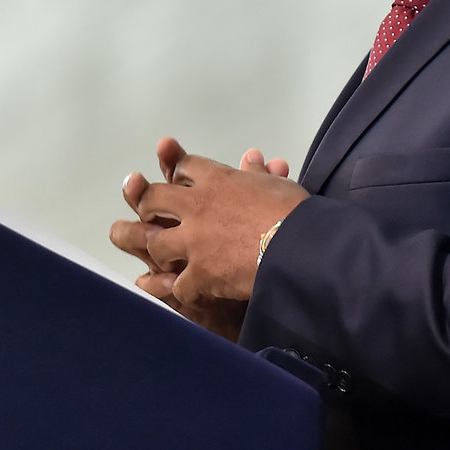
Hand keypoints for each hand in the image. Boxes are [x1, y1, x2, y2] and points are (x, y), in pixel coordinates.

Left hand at [108, 138, 303, 338]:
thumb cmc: (294, 211)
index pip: (184, 167)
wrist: (301, 247)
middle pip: (153, 200)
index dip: (178, 174)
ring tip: (167, 260)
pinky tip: (189, 293)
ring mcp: (194, 241)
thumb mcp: (276, 184)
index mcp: (217, 179)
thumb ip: (257, 173)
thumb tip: (253, 157)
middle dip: (148, 208)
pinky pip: (178, 286)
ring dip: (160, 252)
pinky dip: (183, 291)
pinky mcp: (200, 273)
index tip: (179, 183)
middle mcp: (197, 206)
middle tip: (151, 217)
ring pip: (156, 245)